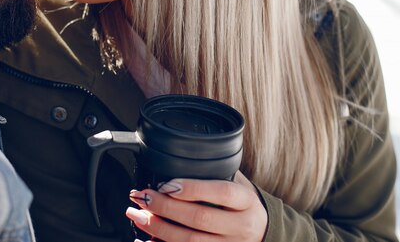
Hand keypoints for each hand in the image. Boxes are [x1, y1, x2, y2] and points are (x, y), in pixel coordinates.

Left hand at [126, 171, 267, 241]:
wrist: (263, 232)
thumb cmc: (242, 204)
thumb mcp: (238, 185)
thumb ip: (214, 175)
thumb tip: (173, 164)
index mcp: (246, 202)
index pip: (221, 192)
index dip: (192, 188)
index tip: (166, 184)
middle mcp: (241, 227)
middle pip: (200, 218)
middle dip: (165, 207)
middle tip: (143, 196)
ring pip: (190, 241)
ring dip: (158, 228)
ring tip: (137, 215)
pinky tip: (145, 240)